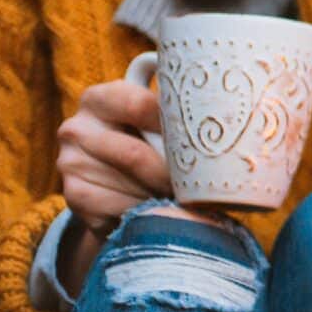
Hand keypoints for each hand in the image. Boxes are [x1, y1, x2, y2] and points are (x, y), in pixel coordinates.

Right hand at [54, 79, 191, 292]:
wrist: (117, 190)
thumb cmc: (154, 148)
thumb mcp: (162, 125)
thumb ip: (182, 113)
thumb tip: (241, 110)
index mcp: (101, 98)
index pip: (137, 104)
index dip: (174, 125)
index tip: (202, 142)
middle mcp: (76, 127)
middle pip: (135, 154)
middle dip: (173, 176)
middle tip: (201, 186)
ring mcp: (69, 162)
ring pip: (131, 185)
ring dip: (162, 197)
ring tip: (183, 199)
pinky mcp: (73, 195)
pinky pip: (119, 209)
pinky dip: (145, 213)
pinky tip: (156, 209)